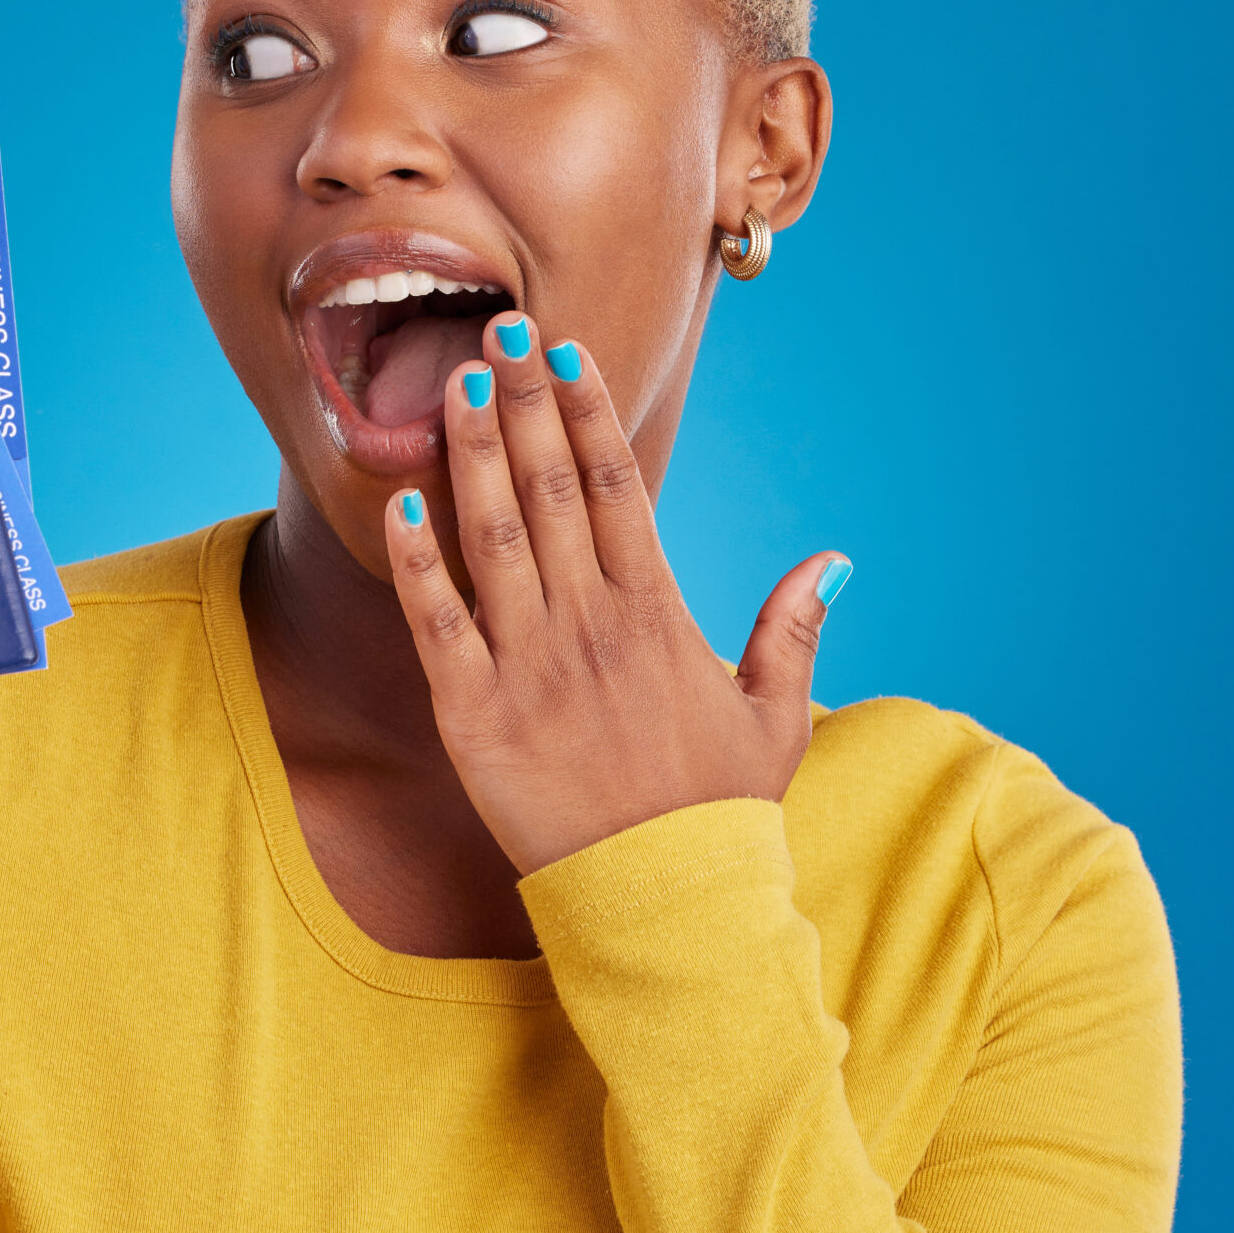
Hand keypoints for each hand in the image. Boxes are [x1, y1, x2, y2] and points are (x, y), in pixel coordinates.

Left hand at [384, 316, 850, 877]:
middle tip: (497, 330)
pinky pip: (437, 623)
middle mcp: (590, 624)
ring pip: (492, 536)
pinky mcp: (473, 715)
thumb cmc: (717, 812)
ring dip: (470, 456)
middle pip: (549, 487)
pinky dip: (415, 562)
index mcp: (657, 613)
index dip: (585, 414)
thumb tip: (834, 559)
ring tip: (453, 386)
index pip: (617, 487)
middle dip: (521, 402)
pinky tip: (399, 503)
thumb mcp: (775, 718)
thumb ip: (794, 630)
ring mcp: (528, 665)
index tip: (565, 353)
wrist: (661, 902)